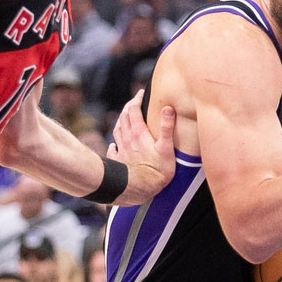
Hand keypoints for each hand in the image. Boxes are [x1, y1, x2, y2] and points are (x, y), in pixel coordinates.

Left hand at [109, 91, 176, 205]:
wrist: (141, 188)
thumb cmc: (157, 169)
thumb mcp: (166, 147)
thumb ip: (166, 127)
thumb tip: (168, 108)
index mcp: (139, 132)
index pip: (134, 110)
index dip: (137, 99)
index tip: (141, 93)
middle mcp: (127, 138)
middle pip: (124, 117)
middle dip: (129, 107)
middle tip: (134, 102)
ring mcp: (121, 149)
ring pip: (117, 129)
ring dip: (121, 120)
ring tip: (125, 117)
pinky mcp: (118, 160)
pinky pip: (113, 148)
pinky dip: (114, 142)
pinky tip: (115, 144)